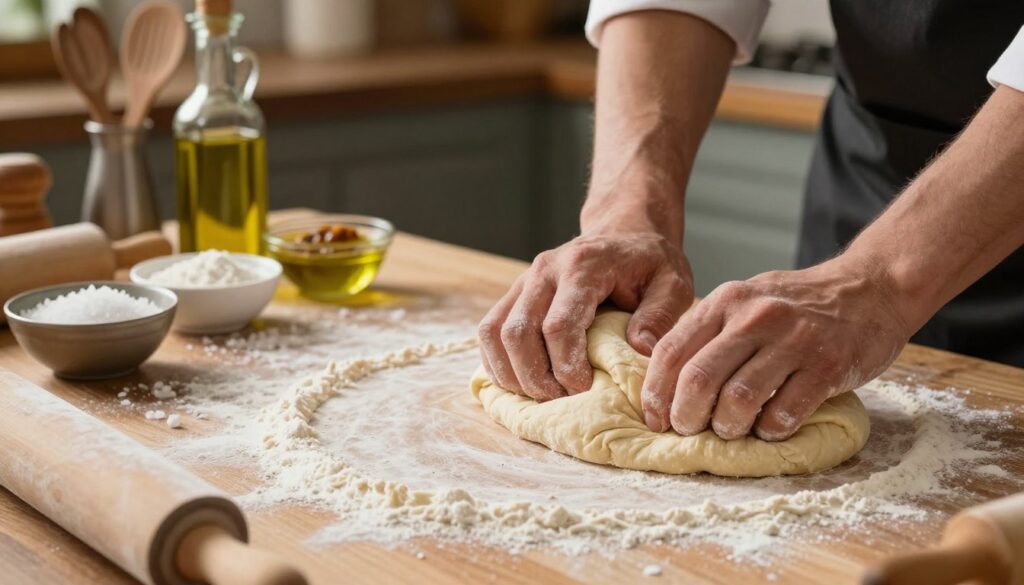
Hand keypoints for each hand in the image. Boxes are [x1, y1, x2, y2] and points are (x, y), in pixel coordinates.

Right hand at [479, 229, 693, 400]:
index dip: (565, 366)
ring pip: (494, 333)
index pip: (558, 325)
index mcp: (582, 268)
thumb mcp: (673, 283)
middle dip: (534, 377)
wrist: (624, 232)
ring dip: (511, 373)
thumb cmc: (650, 262)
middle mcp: (544, 271)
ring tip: (540, 395)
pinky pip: (489, 331)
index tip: (585, 390)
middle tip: (560, 400)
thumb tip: (640, 352)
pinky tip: (522, 381)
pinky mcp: (514, 294)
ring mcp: (524, 281)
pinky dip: (498, 362)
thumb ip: (660, 316)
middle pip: (517, 333)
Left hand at [641, 257, 911, 440]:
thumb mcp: (746, 300)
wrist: (870, 289)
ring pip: (739, 399)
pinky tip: (771, 426)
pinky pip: (785, 412)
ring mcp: (794, 341)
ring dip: (727, 426)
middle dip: (685, 415)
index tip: (655, 418)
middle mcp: (756, 317)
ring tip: (731, 429)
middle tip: (689, 430)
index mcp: (727, 301)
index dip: (655, 392)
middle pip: (699, 378)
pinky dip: (770, 429)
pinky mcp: (828, 366)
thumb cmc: (798, 304)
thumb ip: (709, 330)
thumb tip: (664, 379)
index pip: (672, 351)